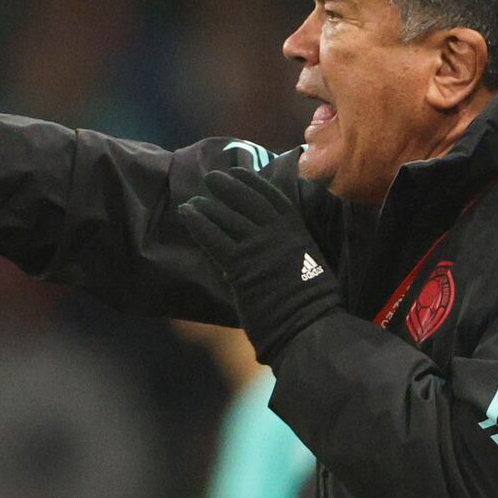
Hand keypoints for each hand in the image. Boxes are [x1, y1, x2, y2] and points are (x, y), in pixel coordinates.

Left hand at [178, 168, 342, 366]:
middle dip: (228, 186)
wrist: (309, 324)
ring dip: (207, 205)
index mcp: (297, 230)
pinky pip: (214, 237)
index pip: (272, 197)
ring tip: (193, 199)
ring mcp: (259, 246)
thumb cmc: (311, 304)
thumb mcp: (308, 264)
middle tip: (211, 178)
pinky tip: (186, 213)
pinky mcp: (241, 265)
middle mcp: (277, 232)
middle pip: (247, 200)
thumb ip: (287, 250)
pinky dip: (198, 222)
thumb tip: (263, 249)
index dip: (254, 182)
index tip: (240, 172)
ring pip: (227, 217)